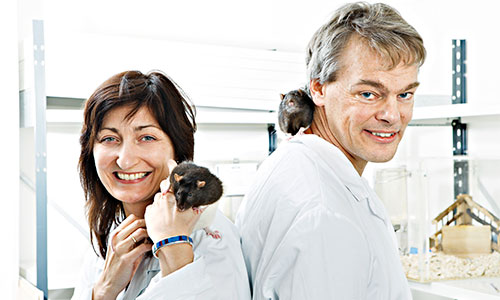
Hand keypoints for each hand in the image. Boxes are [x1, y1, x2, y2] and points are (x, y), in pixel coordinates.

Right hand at [92, 214, 151, 299]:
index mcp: (115, 235)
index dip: (143, 220)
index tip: (149, 225)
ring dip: (150, 235)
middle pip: (137, 222)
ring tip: (153, 239)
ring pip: (140, 232)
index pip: (131, 218)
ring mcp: (120, 249)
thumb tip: (146, 229)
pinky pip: (142, 247)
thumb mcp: (120, 247)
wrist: (108, 282)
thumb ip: (130, 237)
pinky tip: (151, 248)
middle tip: (154, 231)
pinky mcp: (126, 259)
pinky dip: (150, 246)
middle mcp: (116, 240)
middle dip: (148, 225)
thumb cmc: (117, 264)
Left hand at [144, 159, 203, 275]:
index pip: (173, 179)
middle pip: (165, 189)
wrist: (171, 242)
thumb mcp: (194, 215)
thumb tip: (205, 200)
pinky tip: (161, 218)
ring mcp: (154, 206)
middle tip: (172, 201)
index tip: (170, 162)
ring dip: (162, 203)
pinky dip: (155, 211)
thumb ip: (199, 205)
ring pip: (158, 199)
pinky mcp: (148, 213)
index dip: (172, 169)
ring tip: (167, 214)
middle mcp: (163, 199)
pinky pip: (152, 208)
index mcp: (174, 197)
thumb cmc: (182, 229)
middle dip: (168, 192)